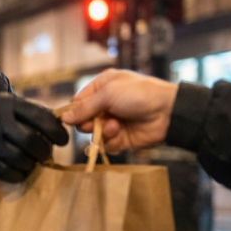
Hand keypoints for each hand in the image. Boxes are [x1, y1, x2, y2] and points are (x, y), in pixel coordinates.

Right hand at [0, 93, 68, 181]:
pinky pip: (7, 173)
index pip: (41, 117)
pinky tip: (22, 169)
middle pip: (30, 141)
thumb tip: (63, 126)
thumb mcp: (9, 105)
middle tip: (46, 153)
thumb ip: (33, 113)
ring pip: (20, 159)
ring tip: (33, 160)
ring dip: (32, 163)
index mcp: (8, 103)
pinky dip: (19, 174)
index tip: (63, 140)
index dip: (57, 131)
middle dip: (44, 151)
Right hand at [60, 70, 177, 152]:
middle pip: (83, 119)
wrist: (167, 113)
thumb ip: (85, 107)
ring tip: (114, 127)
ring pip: (94, 133)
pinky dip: (111, 140)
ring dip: (101, 131)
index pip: (79, 101)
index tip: (72, 118)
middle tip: (92, 124)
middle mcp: (107, 104)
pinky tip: (120, 133)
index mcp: (102, 87)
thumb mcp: (108, 94)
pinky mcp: (121, 137)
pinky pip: (106, 144)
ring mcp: (114, 121)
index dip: (74, 111)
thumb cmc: (139, 95)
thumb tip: (63, 118)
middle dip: (87, 123)